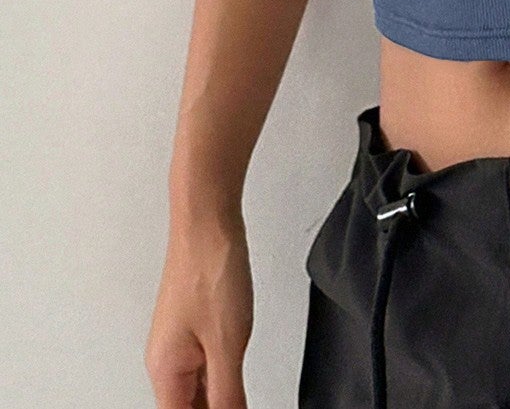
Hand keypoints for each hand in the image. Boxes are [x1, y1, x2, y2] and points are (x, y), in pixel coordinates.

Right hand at [145, 209, 252, 407]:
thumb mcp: (228, 343)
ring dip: (217, 399)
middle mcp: (166, 359)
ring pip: (196, 391)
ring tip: (240, 396)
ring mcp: (180, 342)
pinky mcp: (195, 326)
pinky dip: (220, 380)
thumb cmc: (209, 268)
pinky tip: (238, 380)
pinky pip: (204, 367)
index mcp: (165, 371)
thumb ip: (228, 393)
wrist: (208, 222)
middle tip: (239, 401)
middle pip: (187, 407)